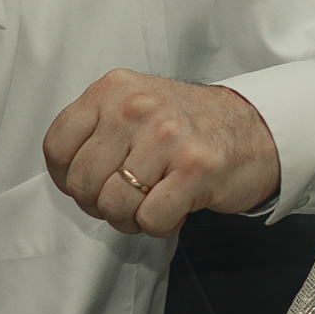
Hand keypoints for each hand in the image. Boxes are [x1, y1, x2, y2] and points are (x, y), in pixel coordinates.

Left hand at [44, 71, 277, 234]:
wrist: (257, 128)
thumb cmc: (189, 126)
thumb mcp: (134, 104)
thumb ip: (97, 128)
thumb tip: (65, 174)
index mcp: (114, 89)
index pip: (57, 147)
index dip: (67, 178)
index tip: (92, 182)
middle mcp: (137, 106)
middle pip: (82, 183)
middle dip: (101, 204)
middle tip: (130, 197)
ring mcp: (167, 136)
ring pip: (114, 206)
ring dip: (131, 218)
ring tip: (153, 202)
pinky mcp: (195, 168)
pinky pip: (150, 219)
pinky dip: (160, 225)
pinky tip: (177, 206)